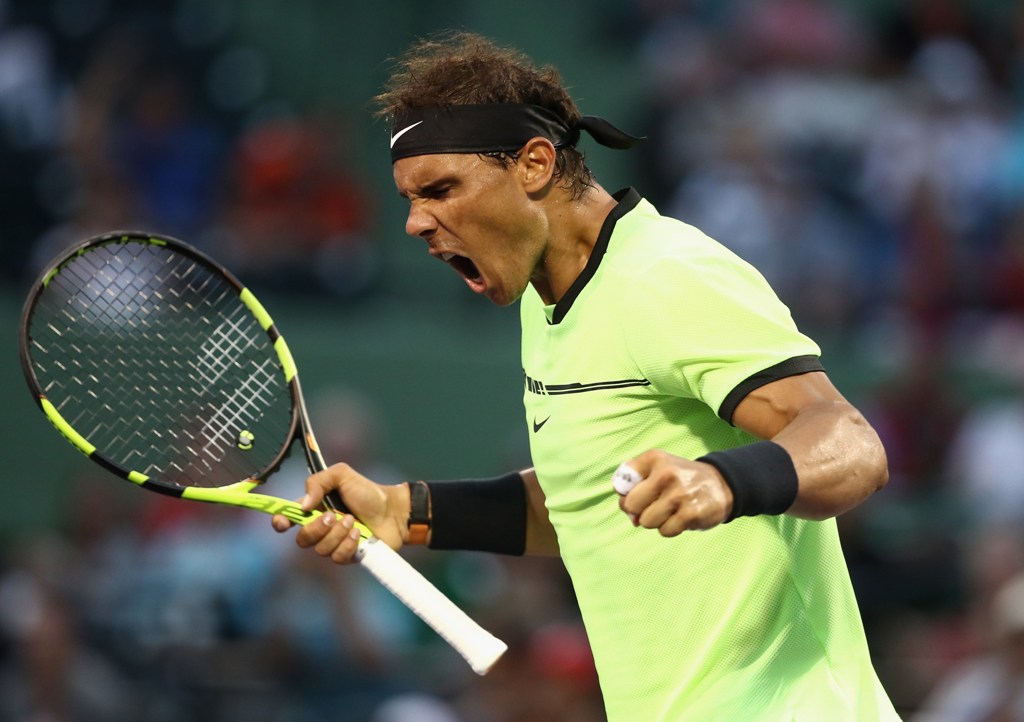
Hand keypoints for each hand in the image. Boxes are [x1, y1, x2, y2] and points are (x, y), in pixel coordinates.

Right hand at [271, 463, 407, 563]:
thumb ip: (318, 482)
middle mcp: (320, 528)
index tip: (282, 522)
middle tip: (333, 516)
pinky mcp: (346, 556)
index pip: (288, 518)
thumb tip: (303, 505)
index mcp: (314, 508)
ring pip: (320, 549)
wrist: (393, 510)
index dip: (280, 522)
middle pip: (302, 539)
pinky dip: (348, 544)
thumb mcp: (342, 475)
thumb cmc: (367, 492)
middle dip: (316, 528)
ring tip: (353, 521)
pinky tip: (359, 534)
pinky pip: (337, 557)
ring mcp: (333, 544)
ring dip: (337, 533)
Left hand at [616, 449, 733, 534]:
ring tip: (670, 510)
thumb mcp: (657, 467)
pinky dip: (670, 528)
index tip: (639, 495)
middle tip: (655, 505)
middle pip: (631, 506)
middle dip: (639, 510)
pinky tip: (681, 517)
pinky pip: (665, 531)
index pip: (621, 483)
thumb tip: (628, 513)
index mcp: (654, 459)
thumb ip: (634, 482)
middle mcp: (666, 474)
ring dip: (656, 521)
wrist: (721, 484)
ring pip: (646, 521)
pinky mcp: (690, 514)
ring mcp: (679, 495)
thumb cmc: (681, 478)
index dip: (626, 495)